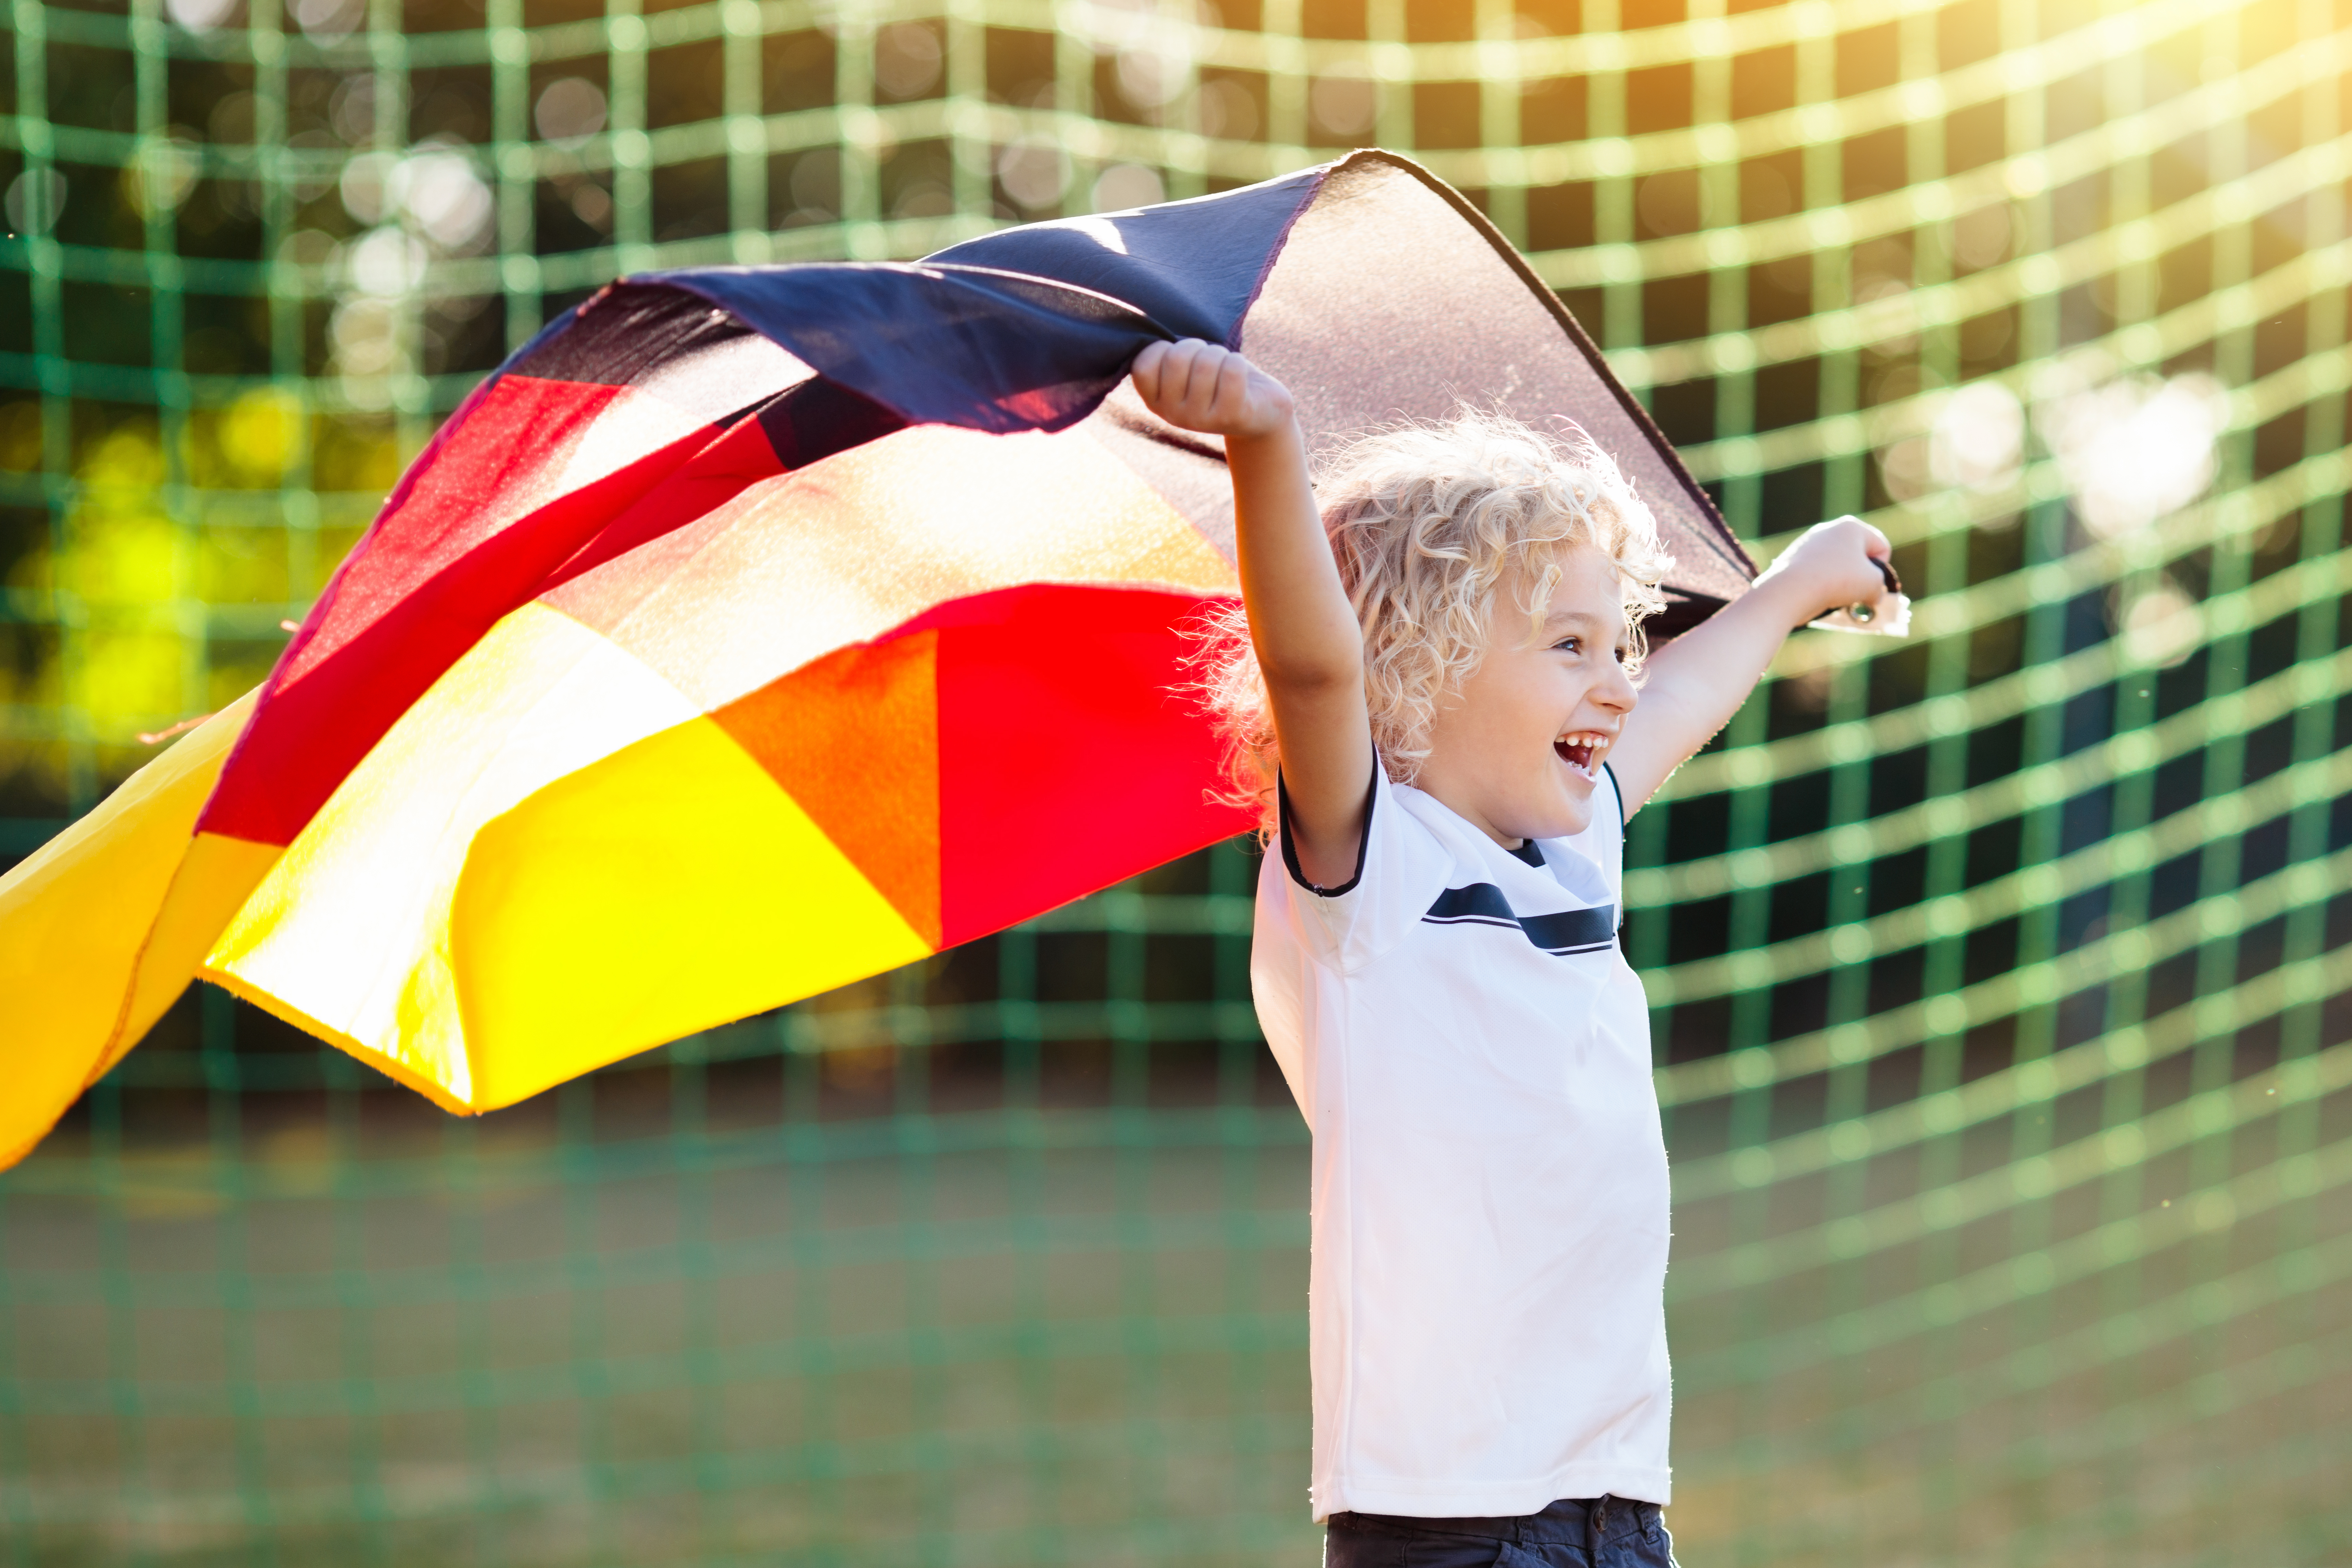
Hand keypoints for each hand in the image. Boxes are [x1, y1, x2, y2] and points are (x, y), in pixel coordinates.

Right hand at [1130, 339, 1295, 441]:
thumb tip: (1145, 319)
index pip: (1142, 365)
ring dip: (1221, 354)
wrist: (1261, 410)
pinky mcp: (1231, 417)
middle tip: (1208, 358)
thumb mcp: (1184, 368)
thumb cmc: (1217, 378)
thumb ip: (1164, 354)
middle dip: (1197, 346)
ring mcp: (1201, 420)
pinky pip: (1232, 370)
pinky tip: (1241, 376)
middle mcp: (1173, 415)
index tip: (1179, 354)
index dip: (1162, 347)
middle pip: (1176, 359)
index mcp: (1155, 402)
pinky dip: (1238, 362)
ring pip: (1206, 362)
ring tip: (1225, 368)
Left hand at [1753, 515, 1896, 623]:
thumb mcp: (1873, 584)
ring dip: (1841, 584)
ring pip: (1836, 567)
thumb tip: (1871, 595)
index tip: (1871, 583)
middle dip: (1860, 576)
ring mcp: (1807, 544)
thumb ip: (1879, 587)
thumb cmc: (1838, 581)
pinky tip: (1818, 596)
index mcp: (1851, 526)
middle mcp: (1828, 529)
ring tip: (1835, 597)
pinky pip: (1817, 574)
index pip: (1880, 547)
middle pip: (1857, 556)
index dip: (1881, 570)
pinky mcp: (1792, 560)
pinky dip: (1821, 585)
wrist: (1791, 590)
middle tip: (1855, 593)